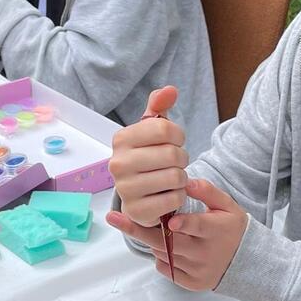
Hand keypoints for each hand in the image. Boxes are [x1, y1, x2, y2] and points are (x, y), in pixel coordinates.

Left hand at [107, 178, 247, 290]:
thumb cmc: (232, 229)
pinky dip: (161, 257)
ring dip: (155, 240)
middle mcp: (206, 253)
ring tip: (162, 229)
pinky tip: (171, 247)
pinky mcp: (191, 283)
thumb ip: (208, 192)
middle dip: (141, 230)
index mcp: (216, 231)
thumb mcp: (227, 206)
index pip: (197, 226)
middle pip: (170, 242)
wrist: (246, 261)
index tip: (170, 220)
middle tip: (116, 218)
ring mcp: (198, 270)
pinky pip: (166, 268)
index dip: (183, 223)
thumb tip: (186, 182)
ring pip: (164, 253)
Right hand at [109, 86, 189, 226]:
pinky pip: (174, 199)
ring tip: (171, 178)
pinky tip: (168, 194)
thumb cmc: (148, 157)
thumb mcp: (151, 130)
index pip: (165, 128)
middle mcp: (118, 163)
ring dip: (181, 178)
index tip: (174, 142)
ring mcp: (125, 189)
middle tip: (174, 164)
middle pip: (172, 154)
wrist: (139, 195)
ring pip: (176, 177)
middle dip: (181, 159)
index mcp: (121, 139)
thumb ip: (159, 106)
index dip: (178, 135)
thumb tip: (170, 90)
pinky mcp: (137, 211)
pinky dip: (178, 196)